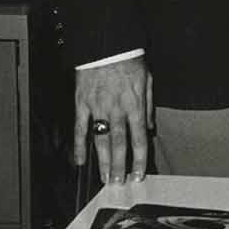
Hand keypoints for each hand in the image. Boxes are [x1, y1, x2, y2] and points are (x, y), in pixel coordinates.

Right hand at [75, 57, 151, 185]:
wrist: (108, 45)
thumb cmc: (129, 60)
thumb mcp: (148, 81)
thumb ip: (148, 106)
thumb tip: (148, 127)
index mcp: (135, 105)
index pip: (139, 138)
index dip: (139, 159)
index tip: (138, 173)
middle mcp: (117, 109)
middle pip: (119, 143)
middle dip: (120, 165)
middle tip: (119, 183)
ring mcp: (98, 107)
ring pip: (101, 139)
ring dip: (103, 160)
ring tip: (105, 177)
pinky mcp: (82, 103)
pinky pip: (80, 128)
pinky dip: (80, 145)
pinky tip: (80, 160)